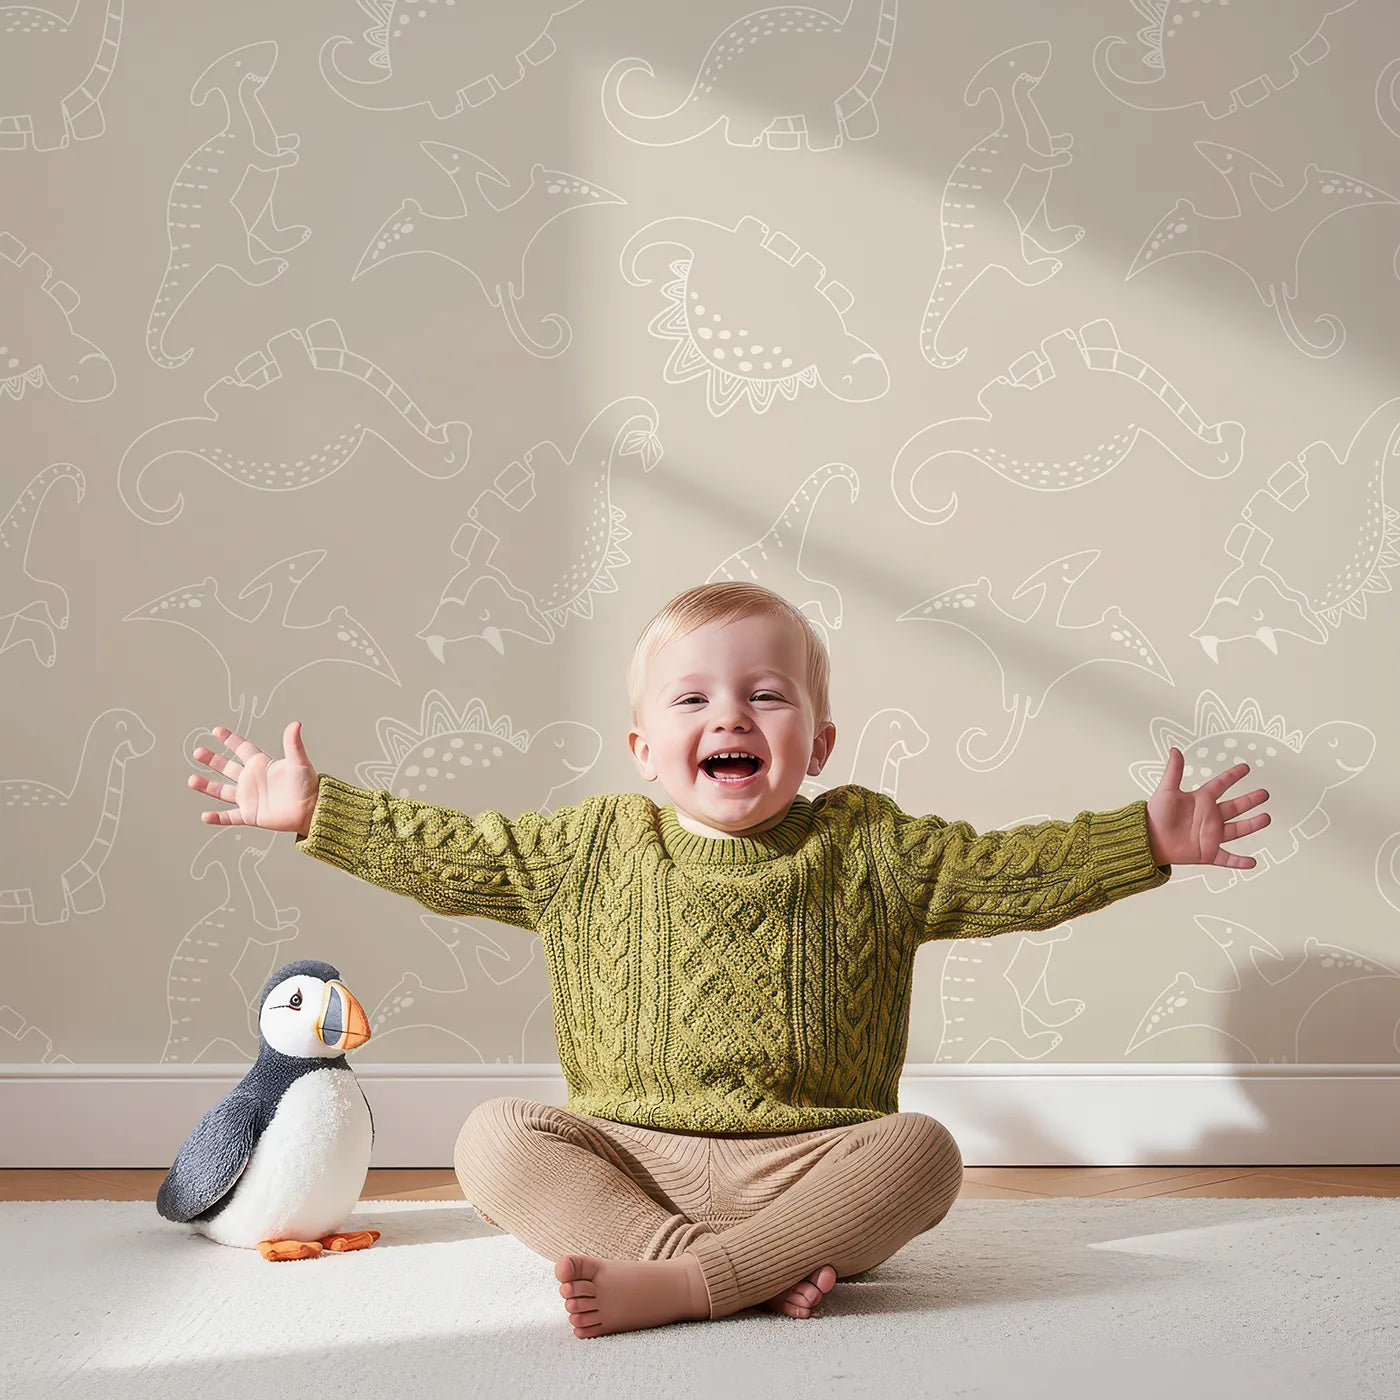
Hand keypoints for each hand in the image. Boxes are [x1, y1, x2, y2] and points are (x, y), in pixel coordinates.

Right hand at [188, 720, 319, 834]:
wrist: (311, 810)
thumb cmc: (308, 784)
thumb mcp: (299, 762)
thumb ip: (293, 744)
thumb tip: (296, 723)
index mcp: (262, 764)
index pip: (242, 748)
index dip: (230, 739)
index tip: (216, 730)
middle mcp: (252, 780)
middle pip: (227, 767)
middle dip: (212, 760)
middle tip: (197, 752)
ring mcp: (249, 798)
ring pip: (222, 791)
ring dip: (207, 786)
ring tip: (191, 780)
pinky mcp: (250, 815)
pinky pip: (230, 817)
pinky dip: (217, 818)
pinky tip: (204, 816)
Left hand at [1146, 746, 1269, 868]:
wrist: (1148, 839)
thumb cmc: (1155, 814)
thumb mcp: (1166, 790)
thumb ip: (1174, 771)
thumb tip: (1175, 750)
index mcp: (1200, 800)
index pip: (1220, 784)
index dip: (1232, 776)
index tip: (1245, 767)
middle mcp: (1209, 817)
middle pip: (1235, 807)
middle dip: (1250, 800)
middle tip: (1264, 793)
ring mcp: (1210, 835)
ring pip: (1237, 829)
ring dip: (1252, 825)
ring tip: (1266, 818)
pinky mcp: (1208, 853)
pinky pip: (1227, 858)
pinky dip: (1239, 862)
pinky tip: (1252, 862)